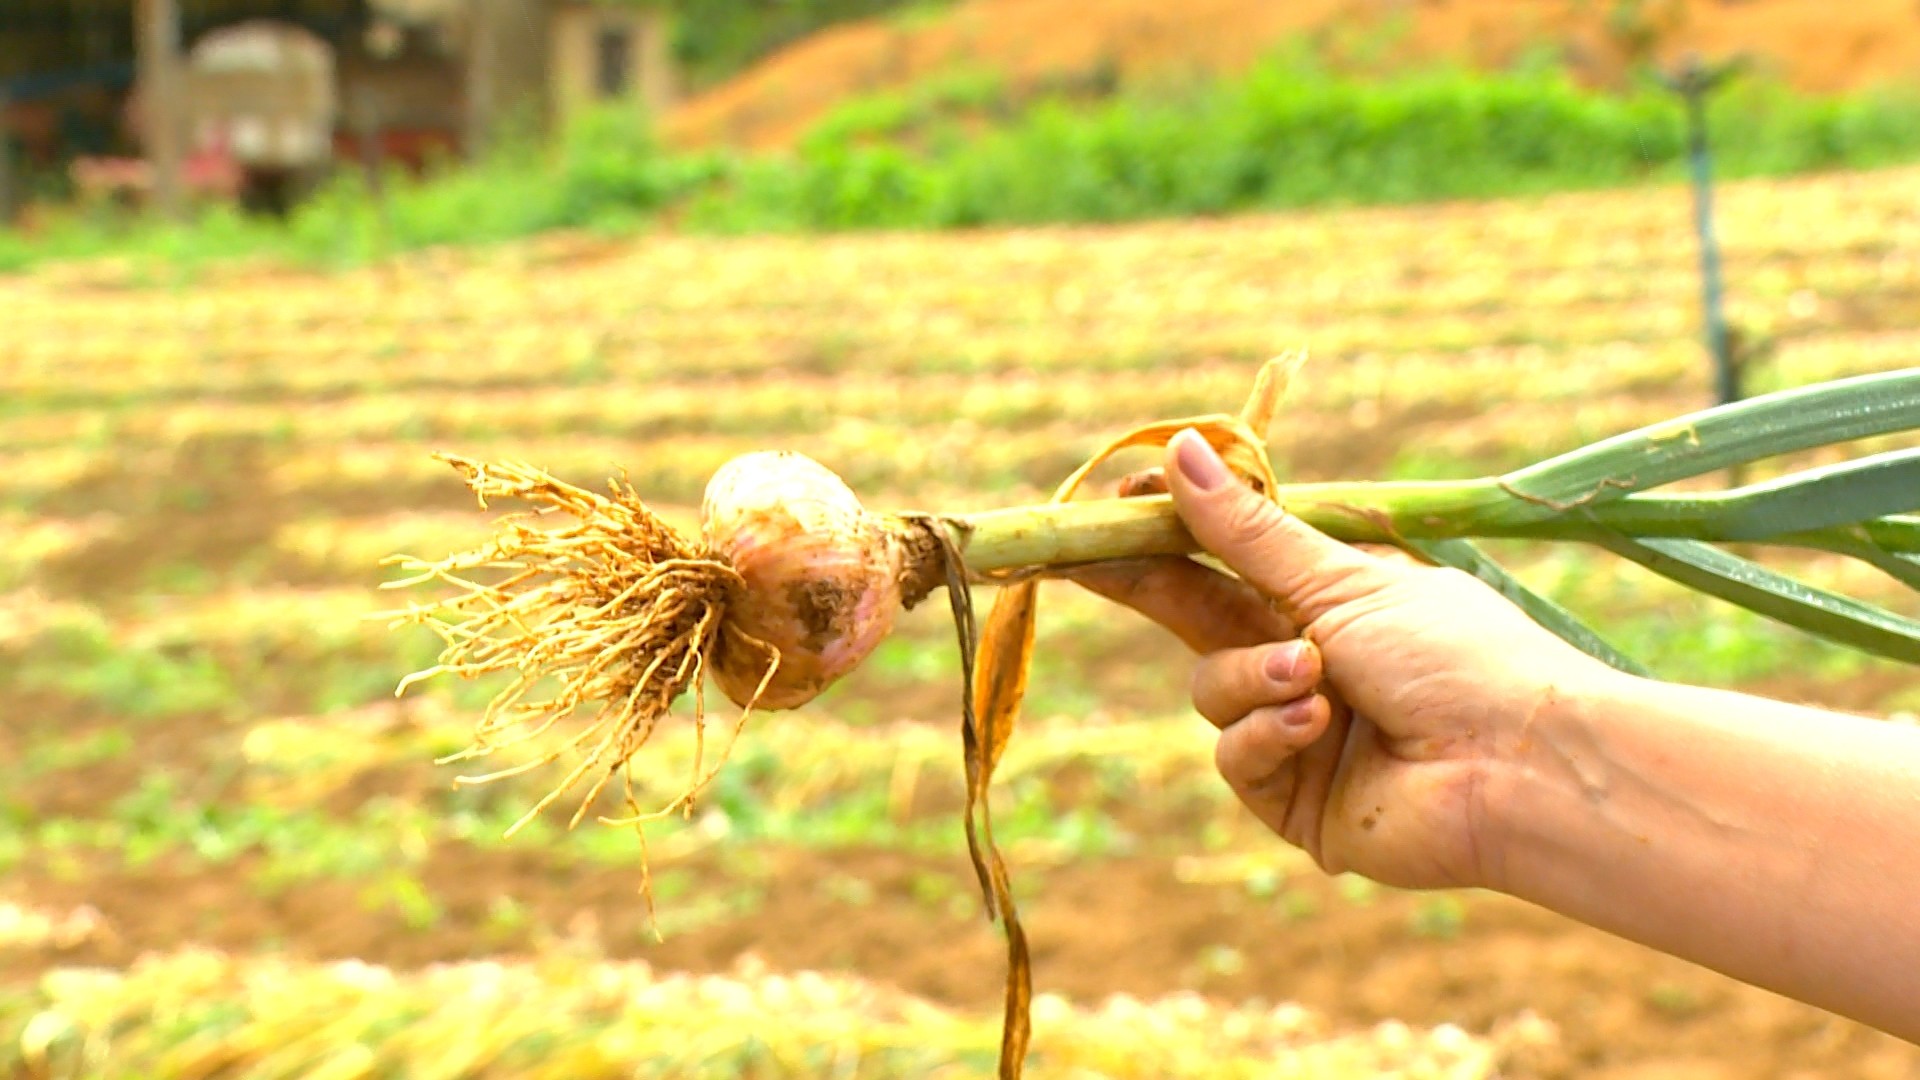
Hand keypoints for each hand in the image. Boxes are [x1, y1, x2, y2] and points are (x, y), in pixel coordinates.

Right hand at [1071, 429, 1617, 890]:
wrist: (1521, 767)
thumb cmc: (1456, 656)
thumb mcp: (1343, 581)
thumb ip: (1247, 533)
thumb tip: (1181, 451)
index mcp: (1331, 598)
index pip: (1229, 555)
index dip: (1175, 530)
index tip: (1120, 500)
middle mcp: (1309, 661)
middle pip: (1199, 616)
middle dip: (1151, 587)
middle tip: (1089, 560)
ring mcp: (1298, 733)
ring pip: (1213, 690)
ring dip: (1252, 678)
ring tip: (1313, 678)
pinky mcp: (1295, 800)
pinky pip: (1236, 757)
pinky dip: (1267, 734)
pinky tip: (1314, 726)